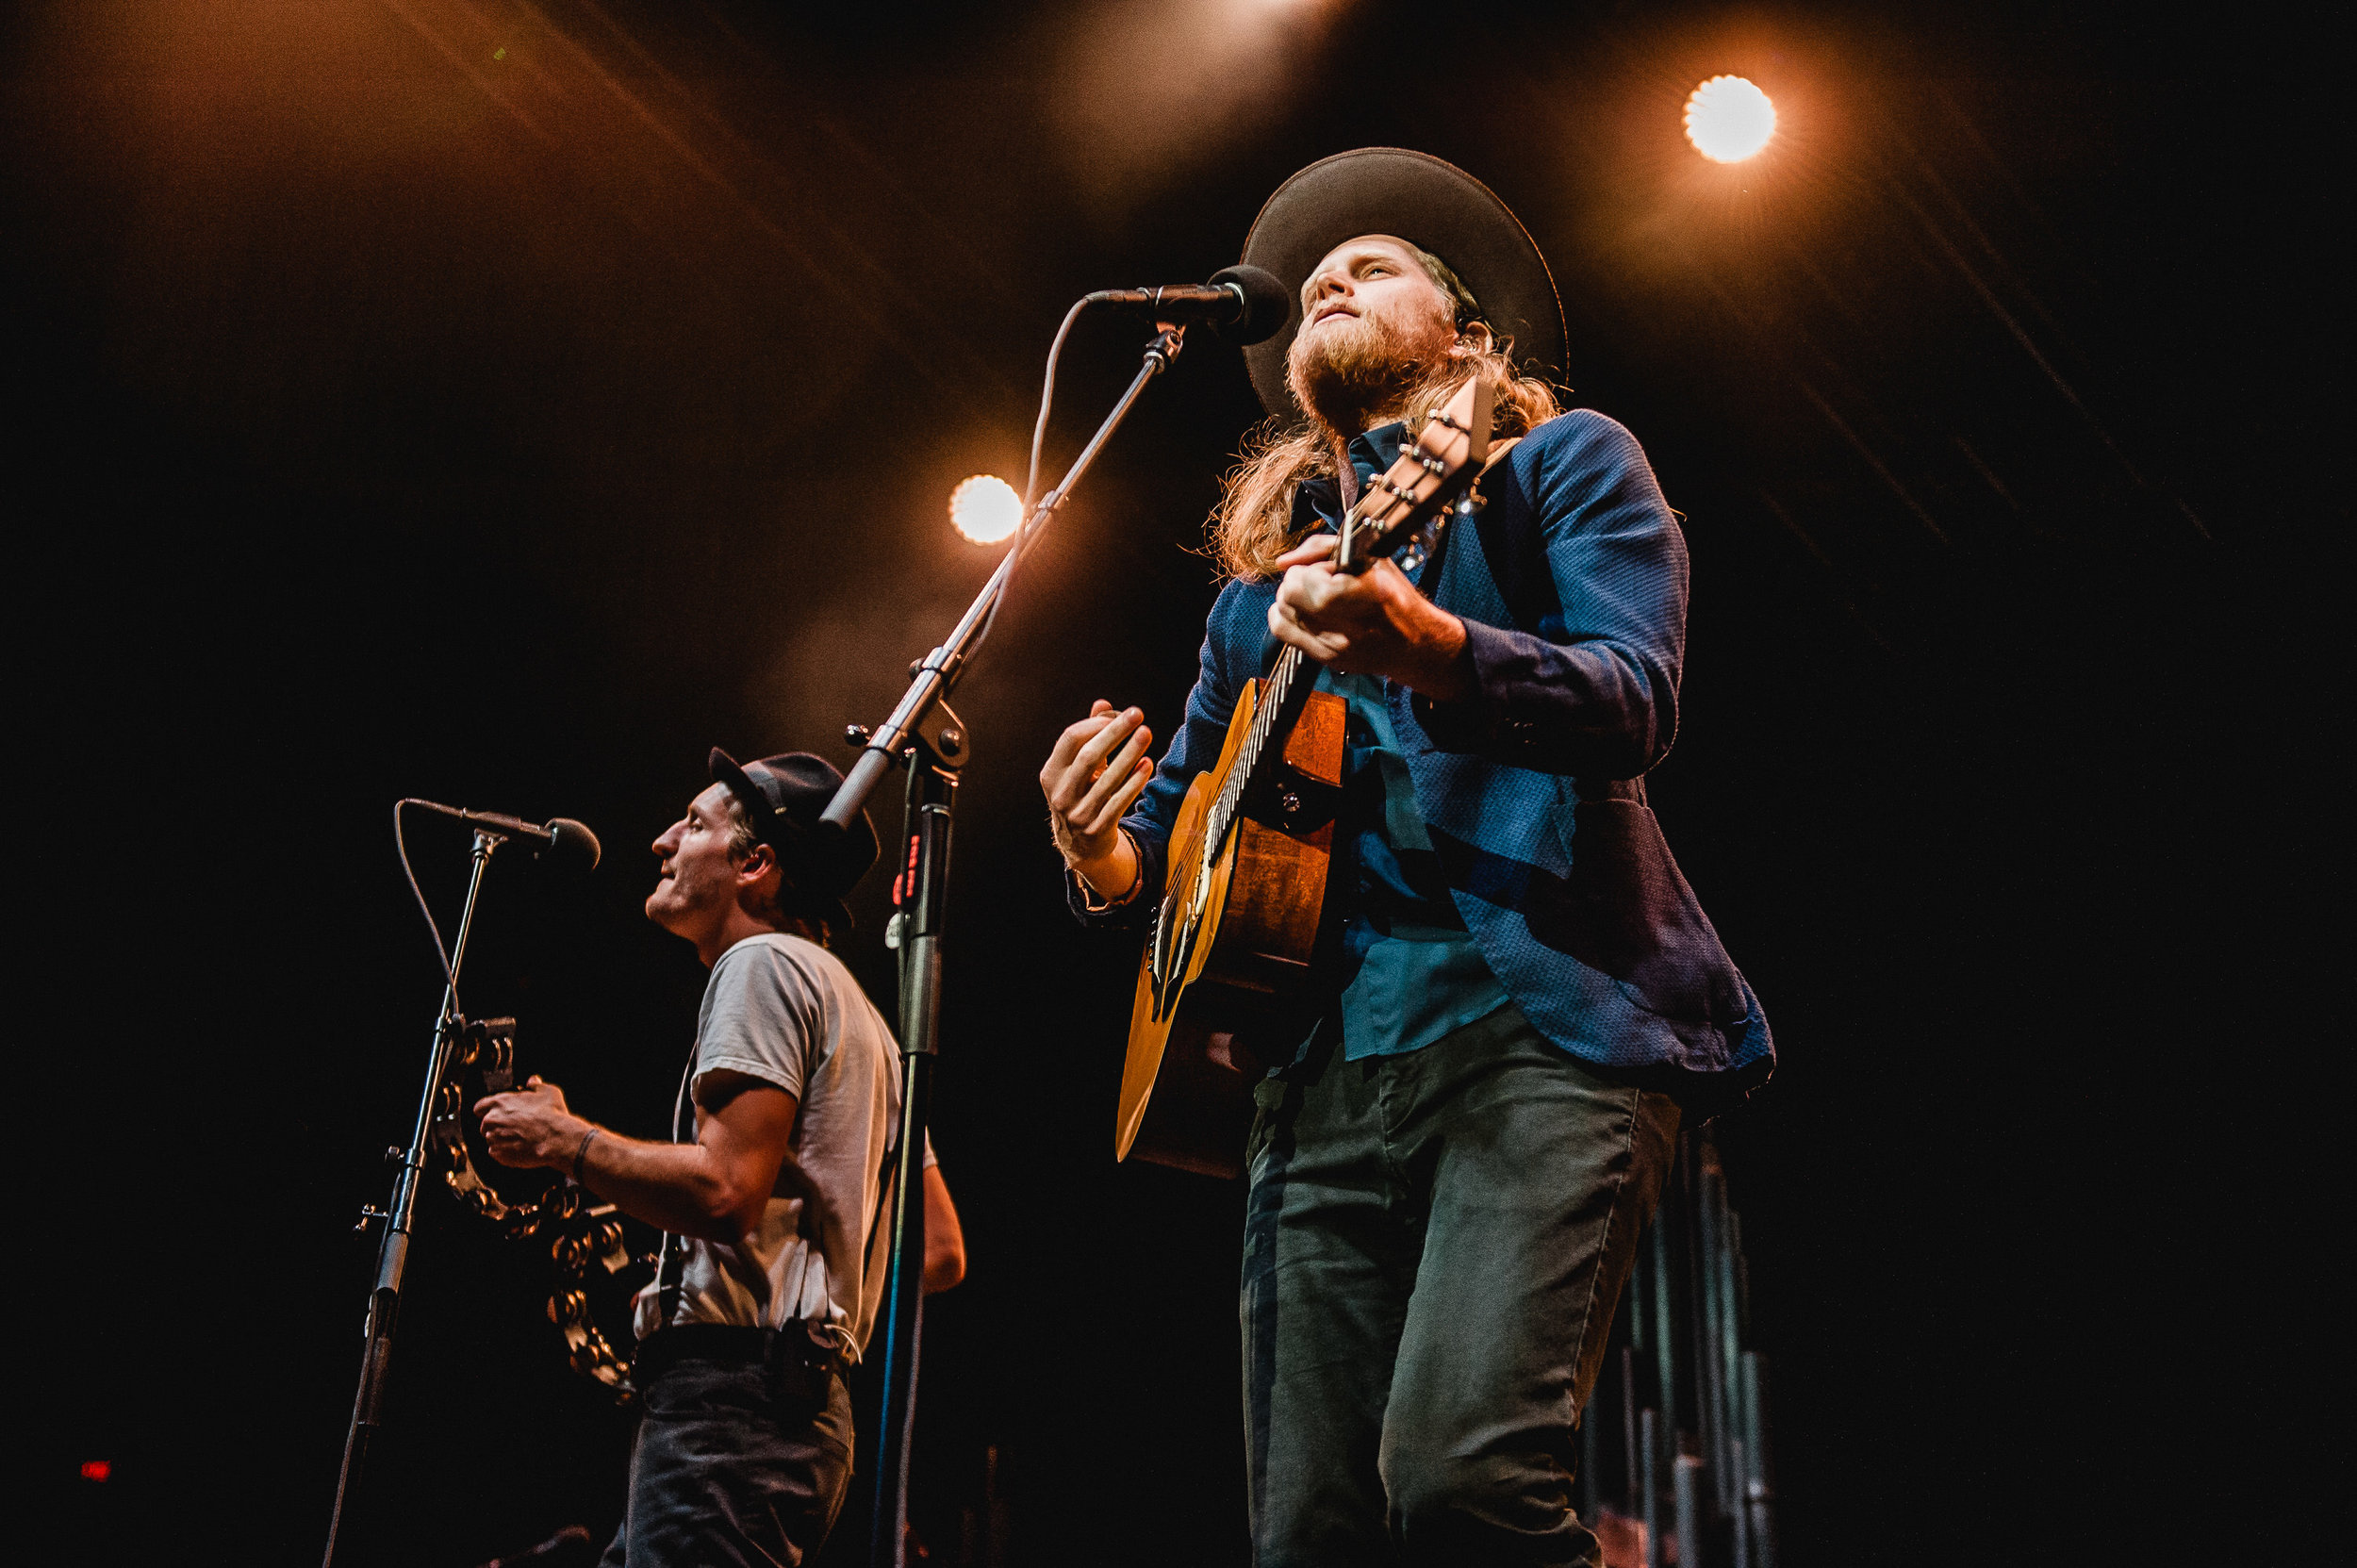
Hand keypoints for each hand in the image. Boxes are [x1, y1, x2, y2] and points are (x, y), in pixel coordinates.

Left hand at [474, 1076, 585, 1169]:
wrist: (555, 1139)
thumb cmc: (551, 1115)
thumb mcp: (548, 1092)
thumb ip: (536, 1085)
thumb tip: (532, 1081)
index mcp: (499, 1102)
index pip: (480, 1107)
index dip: (487, 1110)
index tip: (496, 1113)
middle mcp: (492, 1120)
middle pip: (485, 1124)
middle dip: (497, 1126)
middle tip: (514, 1127)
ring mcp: (493, 1138)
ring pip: (492, 1139)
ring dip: (501, 1139)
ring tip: (519, 1139)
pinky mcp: (498, 1154)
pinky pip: (497, 1153)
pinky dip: (505, 1152)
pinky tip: (520, 1148)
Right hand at [1040, 699, 1153, 897]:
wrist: (1080, 845)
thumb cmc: (1081, 794)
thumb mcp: (1078, 768)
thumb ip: (1089, 735)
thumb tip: (1102, 703)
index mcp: (1051, 773)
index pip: (1070, 740)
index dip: (1095, 724)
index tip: (1119, 715)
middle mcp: (1061, 793)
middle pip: (1089, 756)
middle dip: (1115, 732)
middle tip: (1138, 714)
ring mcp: (1078, 813)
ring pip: (1108, 779)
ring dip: (1130, 753)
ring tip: (1147, 734)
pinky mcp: (1097, 828)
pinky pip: (1119, 801)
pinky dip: (1134, 782)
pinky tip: (1147, 764)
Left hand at [1267, 536, 1472, 699]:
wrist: (1411, 642)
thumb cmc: (1393, 597)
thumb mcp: (1368, 558)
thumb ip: (1320, 548)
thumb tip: (1283, 562)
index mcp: (1359, 594)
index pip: (1301, 578)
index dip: (1311, 568)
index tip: (1328, 571)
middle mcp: (1344, 624)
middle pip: (1287, 595)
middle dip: (1298, 582)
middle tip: (1318, 583)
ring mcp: (1331, 645)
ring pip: (1280, 613)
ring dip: (1292, 601)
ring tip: (1315, 598)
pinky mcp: (1324, 658)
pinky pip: (1283, 633)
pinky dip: (1288, 617)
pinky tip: (1305, 613)